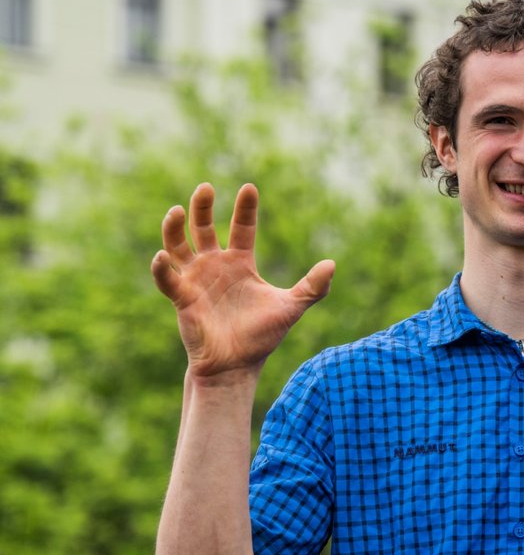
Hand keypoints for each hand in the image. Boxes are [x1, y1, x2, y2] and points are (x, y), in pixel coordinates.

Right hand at [150, 183, 334, 379]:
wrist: (237, 366)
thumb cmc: (261, 336)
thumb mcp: (291, 307)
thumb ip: (312, 287)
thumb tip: (332, 264)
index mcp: (240, 263)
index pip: (242, 228)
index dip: (245, 208)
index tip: (249, 187)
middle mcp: (215, 266)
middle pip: (204, 228)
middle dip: (202, 207)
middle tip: (206, 187)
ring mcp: (196, 280)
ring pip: (178, 246)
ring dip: (174, 228)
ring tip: (175, 211)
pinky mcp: (182, 298)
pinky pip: (166, 279)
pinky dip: (160, 268)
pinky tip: (160, 256)